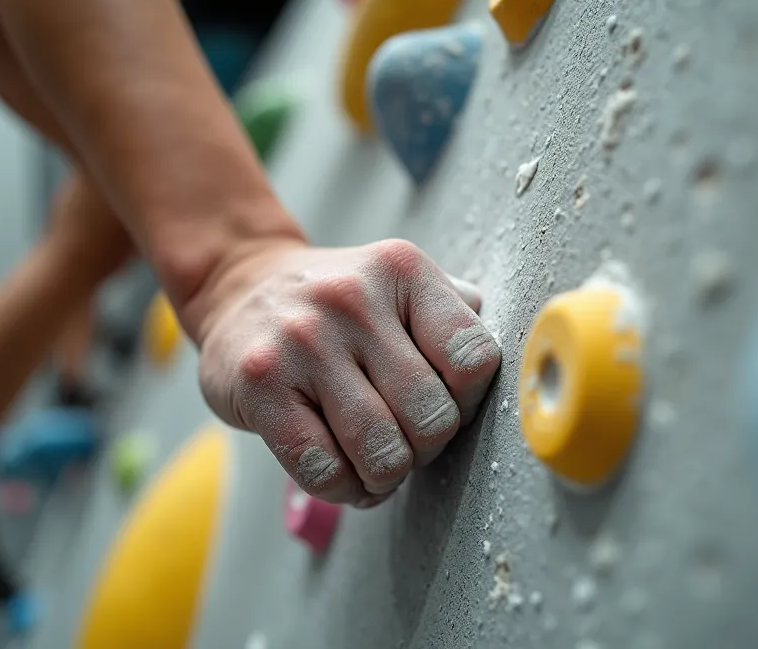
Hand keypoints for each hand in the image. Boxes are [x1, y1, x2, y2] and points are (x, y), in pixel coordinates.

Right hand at [194, 239, 500, 506]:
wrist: (237, 286)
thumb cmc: (335, 302)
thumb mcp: (397, 282)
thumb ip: (455, 311)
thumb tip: (519, 354)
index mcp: (401, 269)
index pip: (475, 360)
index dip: (470, 401)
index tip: (446, 402)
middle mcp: (351, 299)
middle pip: (433, 419)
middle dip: (426, 447)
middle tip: (406, 439)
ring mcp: (302, 342)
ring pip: (382, 453)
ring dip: (386, 475)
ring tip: (375, 461)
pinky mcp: (259, 386)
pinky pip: (325, 470)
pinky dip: (343, 488)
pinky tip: (339, 469)